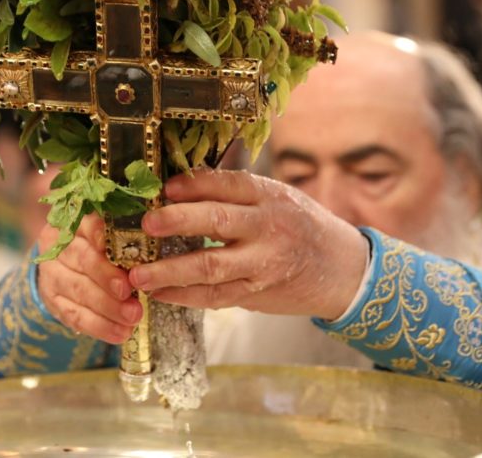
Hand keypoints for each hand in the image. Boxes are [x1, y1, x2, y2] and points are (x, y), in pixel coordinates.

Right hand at [36, 215, 142, 343]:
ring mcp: (52, 275)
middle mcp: (59, 246)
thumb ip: (126, 240)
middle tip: (129, 291)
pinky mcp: (53, 302)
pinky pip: (75, 316)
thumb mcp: (110, 237)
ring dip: (107, 306)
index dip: (101, 235)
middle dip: (107, 277)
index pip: (87, 225)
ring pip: (79, 290)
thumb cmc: (101, 249)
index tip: (118, 248)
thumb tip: (153, 254)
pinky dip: (99, 327)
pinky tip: (120, 334)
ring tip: (132, 317)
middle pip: (83, 259)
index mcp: (76, 224)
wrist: (67, 267)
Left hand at [128, 169, 367, 320]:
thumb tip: (179, 186)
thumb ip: (235, 194)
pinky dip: (184, 296)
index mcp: (269, 196)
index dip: (193, 185)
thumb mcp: (277, 198)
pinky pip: (215, 297)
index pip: (227, 184)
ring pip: (211, 266)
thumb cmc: (299, 226)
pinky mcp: (257, 293)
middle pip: (217, 221)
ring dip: (170, 271)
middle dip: (177, 221)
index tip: (164, 187)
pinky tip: (160, 293)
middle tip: (146, 224)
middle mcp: (267, 227)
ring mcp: (262, 263)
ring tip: (139, 275)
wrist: (342, 269)